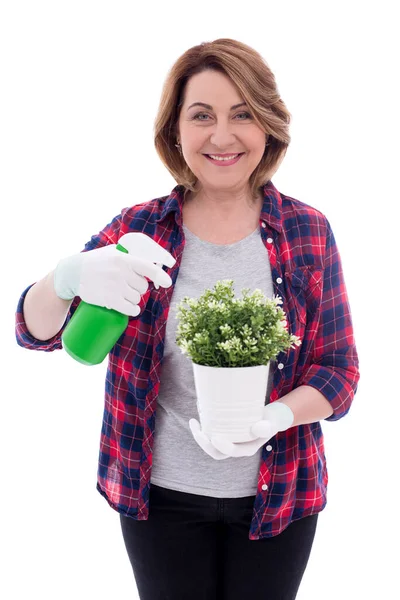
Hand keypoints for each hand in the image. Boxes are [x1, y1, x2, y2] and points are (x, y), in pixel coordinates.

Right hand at [53, 233, 175, 316]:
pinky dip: (133, 310)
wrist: (73, 272)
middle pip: (143, 286)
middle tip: (128, 286)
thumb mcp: (113, 252)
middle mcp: (121, 272)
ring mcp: (115, 286)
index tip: (168, 282)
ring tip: (124, 295)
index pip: (148, 268)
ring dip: (134, 299)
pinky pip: (129, 308)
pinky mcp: (109, 299)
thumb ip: (130, 255)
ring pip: (136, 298)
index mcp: (124, 259)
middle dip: (139, 288)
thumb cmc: (96, 261)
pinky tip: (132, 309)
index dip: (160, 276)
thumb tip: (154, 260)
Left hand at [189, 402, 293, 458]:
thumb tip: (257, 429)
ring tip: (193, 422)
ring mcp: (229, 440)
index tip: (214, 437)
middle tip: (197, 430)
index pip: (231, 451)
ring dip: (200, 435)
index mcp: (246, 449)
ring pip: (210, 444)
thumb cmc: (271, 420)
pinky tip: (200, 410)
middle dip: (204, 444)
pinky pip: (211, 431)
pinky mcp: (224, 432)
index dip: (221, 447)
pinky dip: (203, 424)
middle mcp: (236, 447)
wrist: (270, 417)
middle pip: (216, 452)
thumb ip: (266, 427)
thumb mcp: (271, 423)